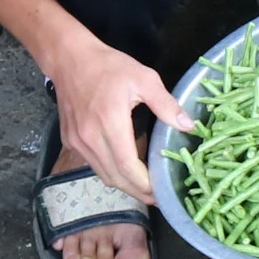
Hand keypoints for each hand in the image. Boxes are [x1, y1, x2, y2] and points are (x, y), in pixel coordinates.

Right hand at [54, 40, 191, 204]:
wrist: (69, 59)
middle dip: (138, 192)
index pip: (127, 166)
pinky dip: (111, 173)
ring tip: (145, 189)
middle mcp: (90, 138)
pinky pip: (94, 165)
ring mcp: (77, 142)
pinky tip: (125, 171)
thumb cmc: (109, 66)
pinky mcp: (71, 141)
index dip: (145, 184)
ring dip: (124, 185)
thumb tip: (188, 126)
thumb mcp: (144, 78)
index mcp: (109, 122)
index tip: (162, 191)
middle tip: (158, 199)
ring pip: (103, 175)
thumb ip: (166, 104)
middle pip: (115, 178)